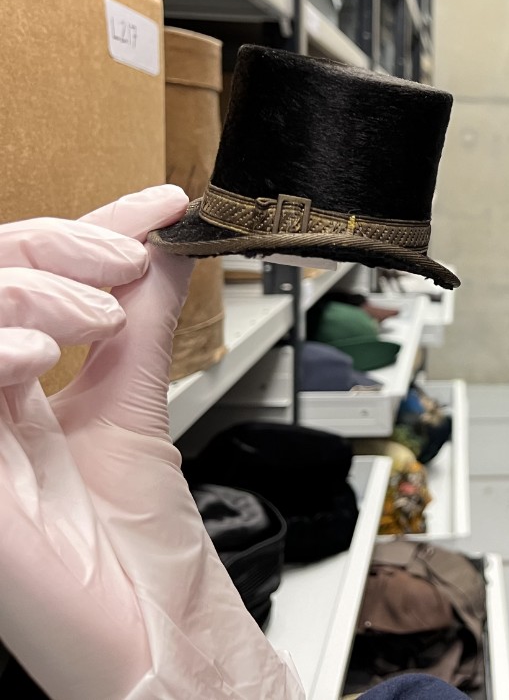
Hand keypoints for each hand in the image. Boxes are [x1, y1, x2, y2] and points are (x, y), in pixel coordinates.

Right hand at [0, 186, 304, 698]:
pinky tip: (41, 351)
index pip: (23, 276)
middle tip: (125, 258)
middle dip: (53, 246)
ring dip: (28, 290)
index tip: (163, 205)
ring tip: (99, 313)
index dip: (84, 226)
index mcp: (9, 387)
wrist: (154, 632)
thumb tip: (163, 247)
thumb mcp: (135, 408)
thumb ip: (138, 329)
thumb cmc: (138, 547)